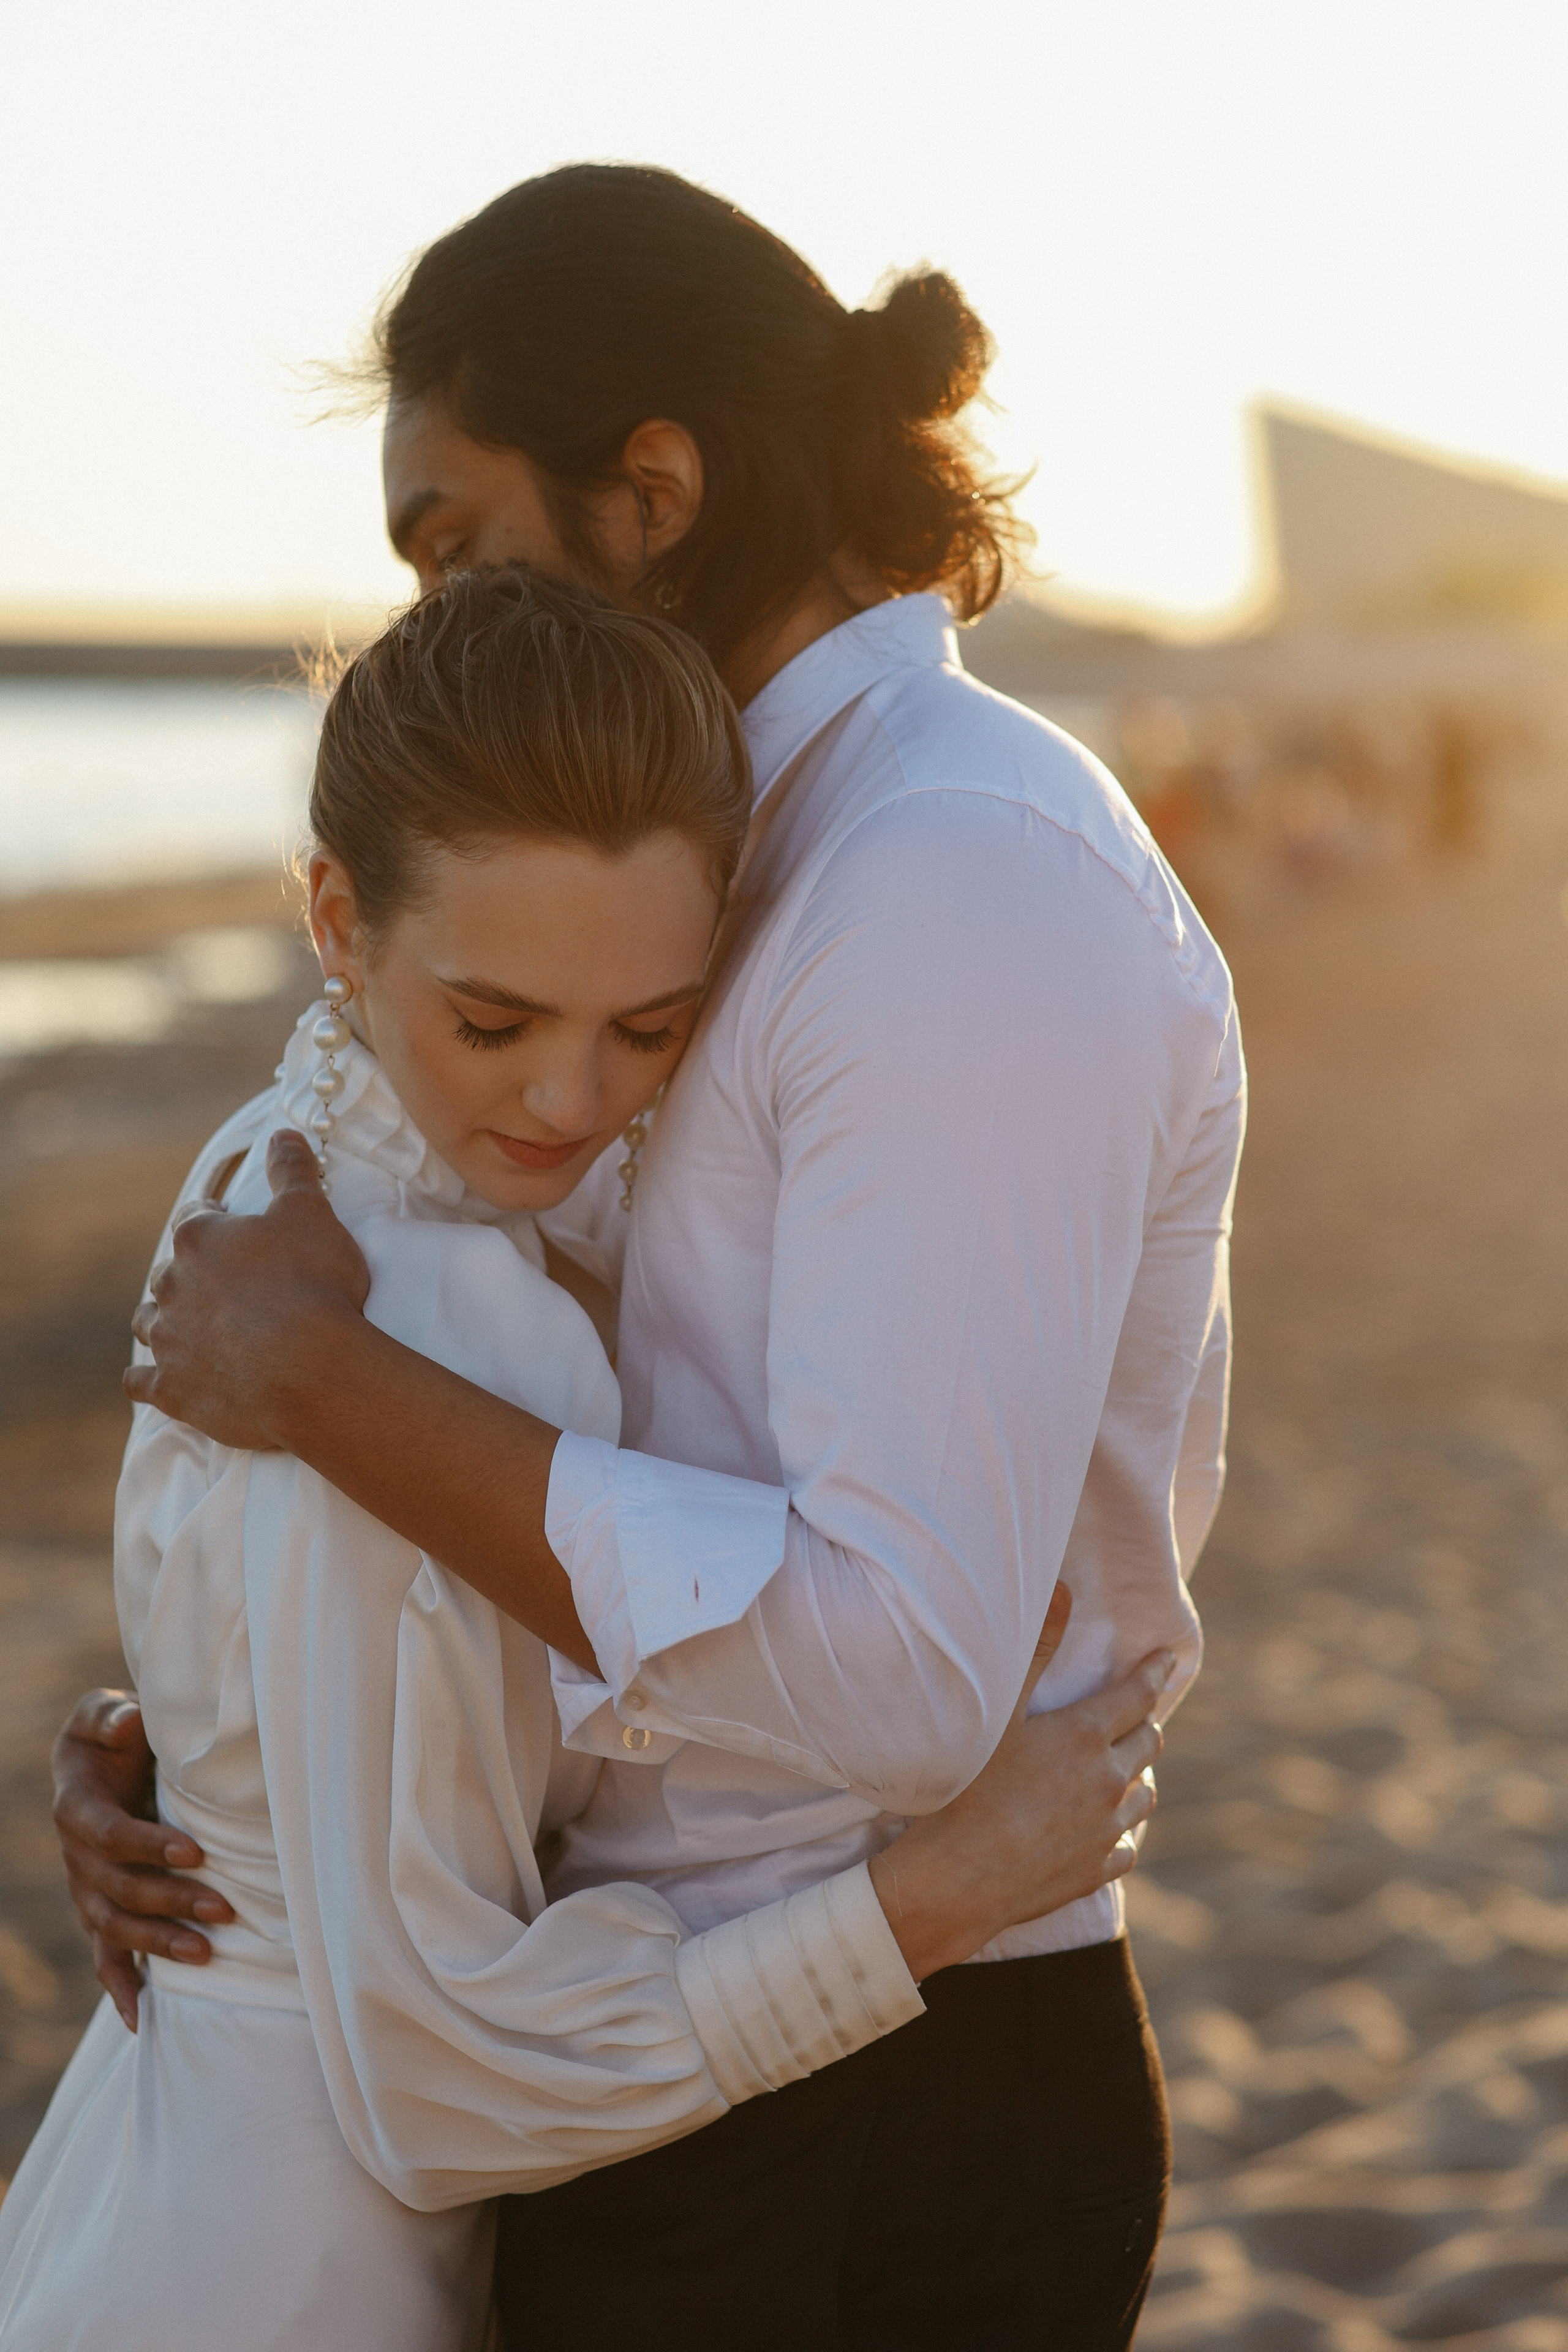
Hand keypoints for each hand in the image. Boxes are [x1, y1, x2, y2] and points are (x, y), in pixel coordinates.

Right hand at [52, 1691, 236, 2030]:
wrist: (100, 1763)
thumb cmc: (113, 1736)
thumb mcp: (105, 1715)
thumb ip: (111, 1717)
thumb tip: (128, 1723)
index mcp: (77, 1810)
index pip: (111, 1836)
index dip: (150, 1846)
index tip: (196, 1852)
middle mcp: (77, 1859)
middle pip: (118, 1891)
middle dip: (171, 1902)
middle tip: (224, 1907)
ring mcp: (87, 1892)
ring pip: (115, 1929)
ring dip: (159, 1944)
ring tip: (207, 1953)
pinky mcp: (101, 1912)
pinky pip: (105, 1958)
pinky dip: (121, 1989)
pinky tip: (142, 2019)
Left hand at [126, 1130, 370, 1448]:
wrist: (310, 1369)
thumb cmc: (314, 1285)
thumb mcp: (313, 1213)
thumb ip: (293, 1170)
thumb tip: (283, 1134)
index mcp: (199, 1238)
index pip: (196, 1216)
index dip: (216, 1219)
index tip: (234, 1227)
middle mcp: (170, 1284)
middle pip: (169, 1272)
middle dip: (191, 1276)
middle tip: (227, 1287)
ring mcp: (166, 1340)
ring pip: (148, 1323)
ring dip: (165, 1322)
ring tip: (193, 1329)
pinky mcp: (171, 1389)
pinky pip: (140, 1381)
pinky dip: (148, 1378)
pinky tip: (161, 1379)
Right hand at [870, 1588, 1172, 1980]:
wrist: (956, 1880)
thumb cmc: (968, 1788)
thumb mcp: (998, 1709)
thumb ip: (1036, 1647)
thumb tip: (1064, 1588)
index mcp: (1087, 1737)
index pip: (1137, 1694)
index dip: (1153, 1672)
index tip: (1166, 1658)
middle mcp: (1107, 1782)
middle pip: (1147, 1742)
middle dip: (1143, 1721)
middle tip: (1135, 1712)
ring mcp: (1105, 1831)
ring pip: (1143, 1795)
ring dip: (1136, 1775)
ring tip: (1122, 1768)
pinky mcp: (1094, 1871)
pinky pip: (1126, 1846)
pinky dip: (1121, 1829)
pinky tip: (1105, 1826)